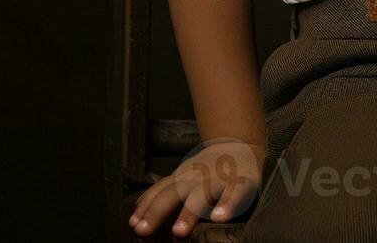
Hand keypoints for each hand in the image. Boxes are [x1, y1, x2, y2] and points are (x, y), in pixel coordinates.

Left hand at [129, 138, 262, 236]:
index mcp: (182, 178)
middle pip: (173, 193)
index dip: (145, 207)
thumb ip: (164, 193)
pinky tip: (220, 217)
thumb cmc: (209, 170)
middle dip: (158, 211)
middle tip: (144, 230)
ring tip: (178, 231)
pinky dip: (228, 205)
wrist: (241, 145)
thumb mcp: (184, 176)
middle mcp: (197, 177)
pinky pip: (235, 193)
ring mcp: (219, 179)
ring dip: (189, 212)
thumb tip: (135, 218)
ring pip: (202, 194)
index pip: (159, 191)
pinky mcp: (242, 182)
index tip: (133, 225)